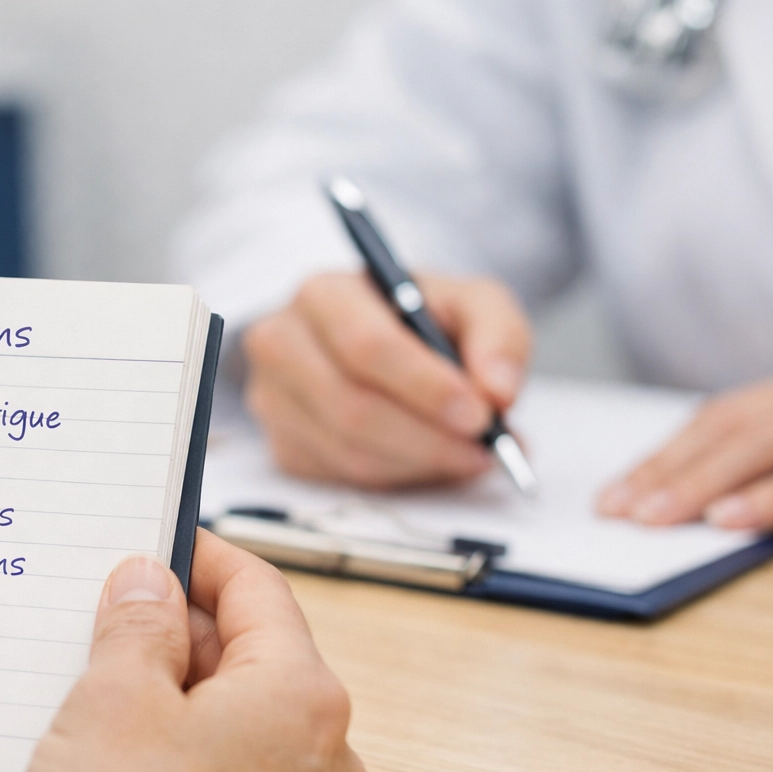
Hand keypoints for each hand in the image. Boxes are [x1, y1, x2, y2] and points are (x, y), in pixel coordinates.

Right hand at [0, 532, 367, 771]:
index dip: (198, 555)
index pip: (258, 589)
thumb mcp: (114, 699)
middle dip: (139, 653)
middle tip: (77, 632)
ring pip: (185, 750)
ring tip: (22, 735)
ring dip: (103, 738)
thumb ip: (134, 625)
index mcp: (299, 695)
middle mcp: (310, 760)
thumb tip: (150, 582)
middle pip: (225, 671)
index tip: (151, 540)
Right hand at [242, 271, 530, 487]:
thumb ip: (498, 335)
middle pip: (351, 407)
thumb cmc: (418, 318)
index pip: (366, 346)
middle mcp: (281, 344)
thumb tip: (499, 392)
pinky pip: (342, 478)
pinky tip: (428, 459)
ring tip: (470, 455)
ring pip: (348, 452)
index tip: (479, 414)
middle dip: (428, 438)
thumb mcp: (470, 303)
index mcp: (324, 294)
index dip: (425, 386)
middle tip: (484, 450)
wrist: (371, 338)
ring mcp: (273, 400)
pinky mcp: (282, 446)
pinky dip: (398, 478)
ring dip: (420, 464)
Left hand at [598, 357, 772, 530]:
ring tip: (653, 519)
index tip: (618, 490)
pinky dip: (772, 499)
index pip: (721, 415)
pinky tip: (731, 523)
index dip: (664, 453)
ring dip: (698, 484)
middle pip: (728, 426)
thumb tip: (720, 500)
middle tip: (615, 510)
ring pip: (762, 445)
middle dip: (663, 470)